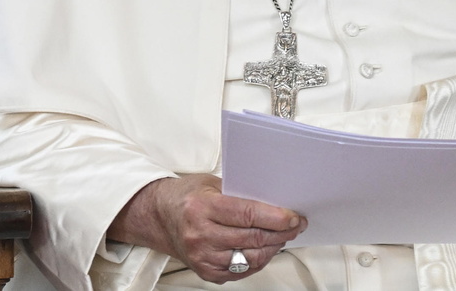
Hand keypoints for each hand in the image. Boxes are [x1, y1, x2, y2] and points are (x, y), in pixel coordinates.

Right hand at [107, 174, 306, 282]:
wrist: (159, 216)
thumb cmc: (187, 196)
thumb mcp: (212, 184)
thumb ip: (240, 193)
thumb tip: (275, 203)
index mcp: (202, 208)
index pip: (248, 215)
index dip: (276, 217)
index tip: (294, 217)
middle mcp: (200, 235)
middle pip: (252, 237)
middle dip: (281, 232)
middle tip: (295, 226)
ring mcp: (202, 257)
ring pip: (251, 258)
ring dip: (272, 248)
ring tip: (282, 236)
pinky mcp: (206, 272)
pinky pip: (241, 271)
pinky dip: (258, 260)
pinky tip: (265, 249)